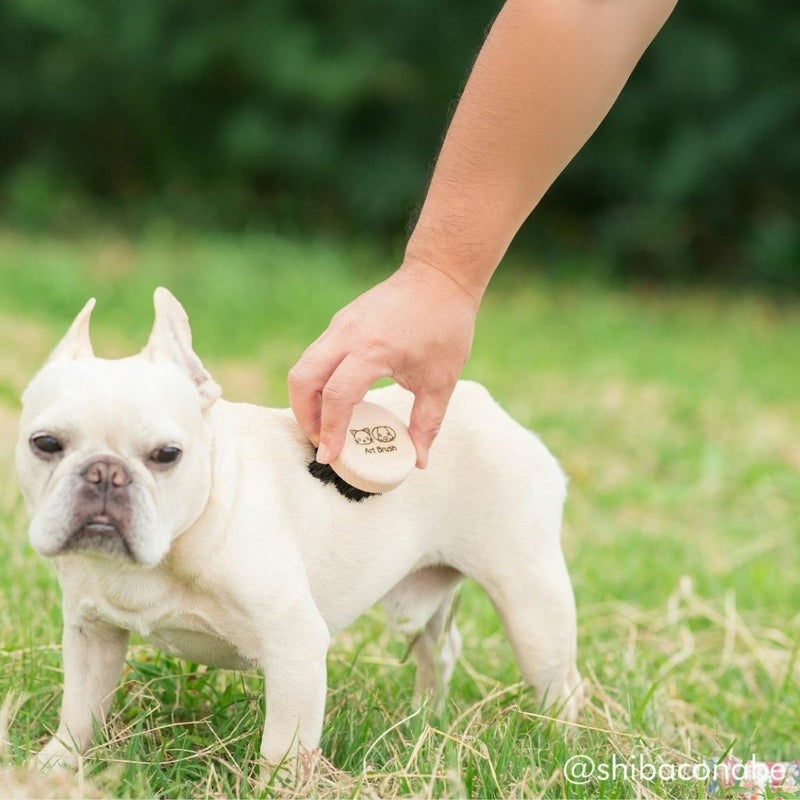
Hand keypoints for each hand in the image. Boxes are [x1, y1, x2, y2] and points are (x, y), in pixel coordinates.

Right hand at [288, 259, 478, 467]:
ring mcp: (339, 325)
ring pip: (304, 366)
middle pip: (302, 379)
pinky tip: (335, 399)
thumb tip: (419, 460)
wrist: (439, 276)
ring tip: (326, 425)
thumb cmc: (444, 325)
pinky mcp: (340, 322)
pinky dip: (316, 382)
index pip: (336, 396)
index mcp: (372, 349)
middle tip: (321, 441)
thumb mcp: (441, 380)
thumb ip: (427, 422)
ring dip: (306, 399)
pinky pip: (316, 356)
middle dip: (305, 416)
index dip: (329, 430)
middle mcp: (346, 335)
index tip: (329, 457)